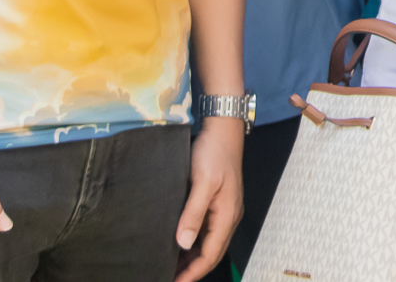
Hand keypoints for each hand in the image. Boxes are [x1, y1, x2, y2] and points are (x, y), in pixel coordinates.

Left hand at [175, 118, 244, 280]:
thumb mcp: (202, 182)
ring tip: (169, 266)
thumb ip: (193, 214)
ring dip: (191, 257)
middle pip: (211, 253)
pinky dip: (193, 242)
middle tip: (166, 278)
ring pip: (209, 243)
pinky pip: (207, 230)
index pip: (210, 255)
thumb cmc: (213, 152)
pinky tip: (178, 243)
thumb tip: (184, 243)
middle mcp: (229, 217)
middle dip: (191, 270)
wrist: (223, 128)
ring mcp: (225, 210)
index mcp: (227, 216)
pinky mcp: (218, 202)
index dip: (192, 273)